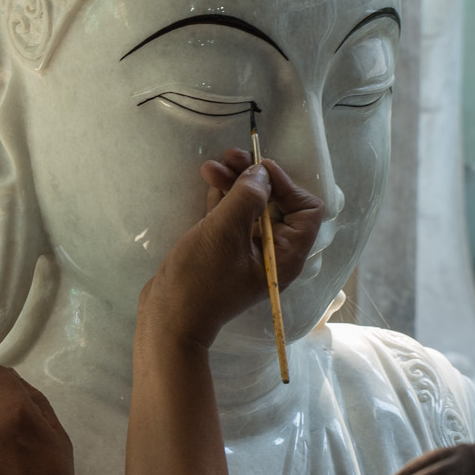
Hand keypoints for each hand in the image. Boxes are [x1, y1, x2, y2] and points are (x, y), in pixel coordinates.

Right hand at [138, 149, 323, 347]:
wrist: (168, 318)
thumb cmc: (200, 279)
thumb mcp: (224, 231)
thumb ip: (247, 196)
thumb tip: (262, 173)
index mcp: (286, 256)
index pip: (307, 211)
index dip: (287, 185)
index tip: (260, 171)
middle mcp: (272, 253)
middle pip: (276, 203)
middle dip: (254, 177)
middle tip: (230, 156)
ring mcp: (247, 252)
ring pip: (250, 207)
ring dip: (234, 182)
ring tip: (211, 165)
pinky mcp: (224, 250)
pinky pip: (231, 216)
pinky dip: (222, 197)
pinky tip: (209, 180)